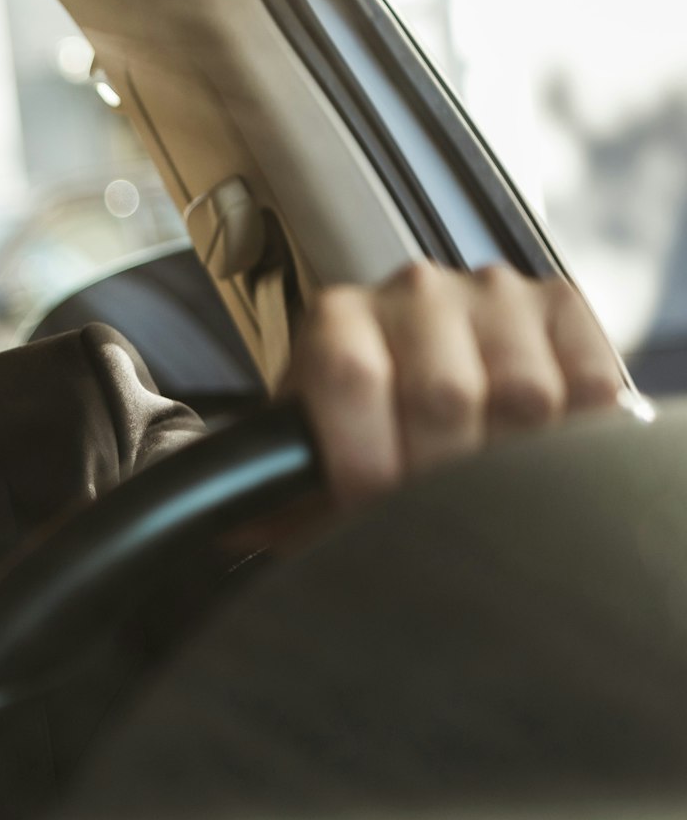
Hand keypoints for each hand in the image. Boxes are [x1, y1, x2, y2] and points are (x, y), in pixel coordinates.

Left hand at [286, 261, 632, 507]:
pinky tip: (541, 457)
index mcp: (337, 318)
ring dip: (511, 464)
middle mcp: (414, 290)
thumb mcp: (307, 457)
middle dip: (438, 480)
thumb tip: (232, 529)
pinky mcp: (562, 305)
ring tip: (489, 494)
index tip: (371, 511)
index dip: (365, 460)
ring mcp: (492, 292)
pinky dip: (575, 432)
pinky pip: (588, 381)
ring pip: (524, 395)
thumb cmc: (358, 428)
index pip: (352, 378)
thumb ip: (269, 491)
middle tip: (437, 523)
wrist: (420, 373)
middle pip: (444, 394)